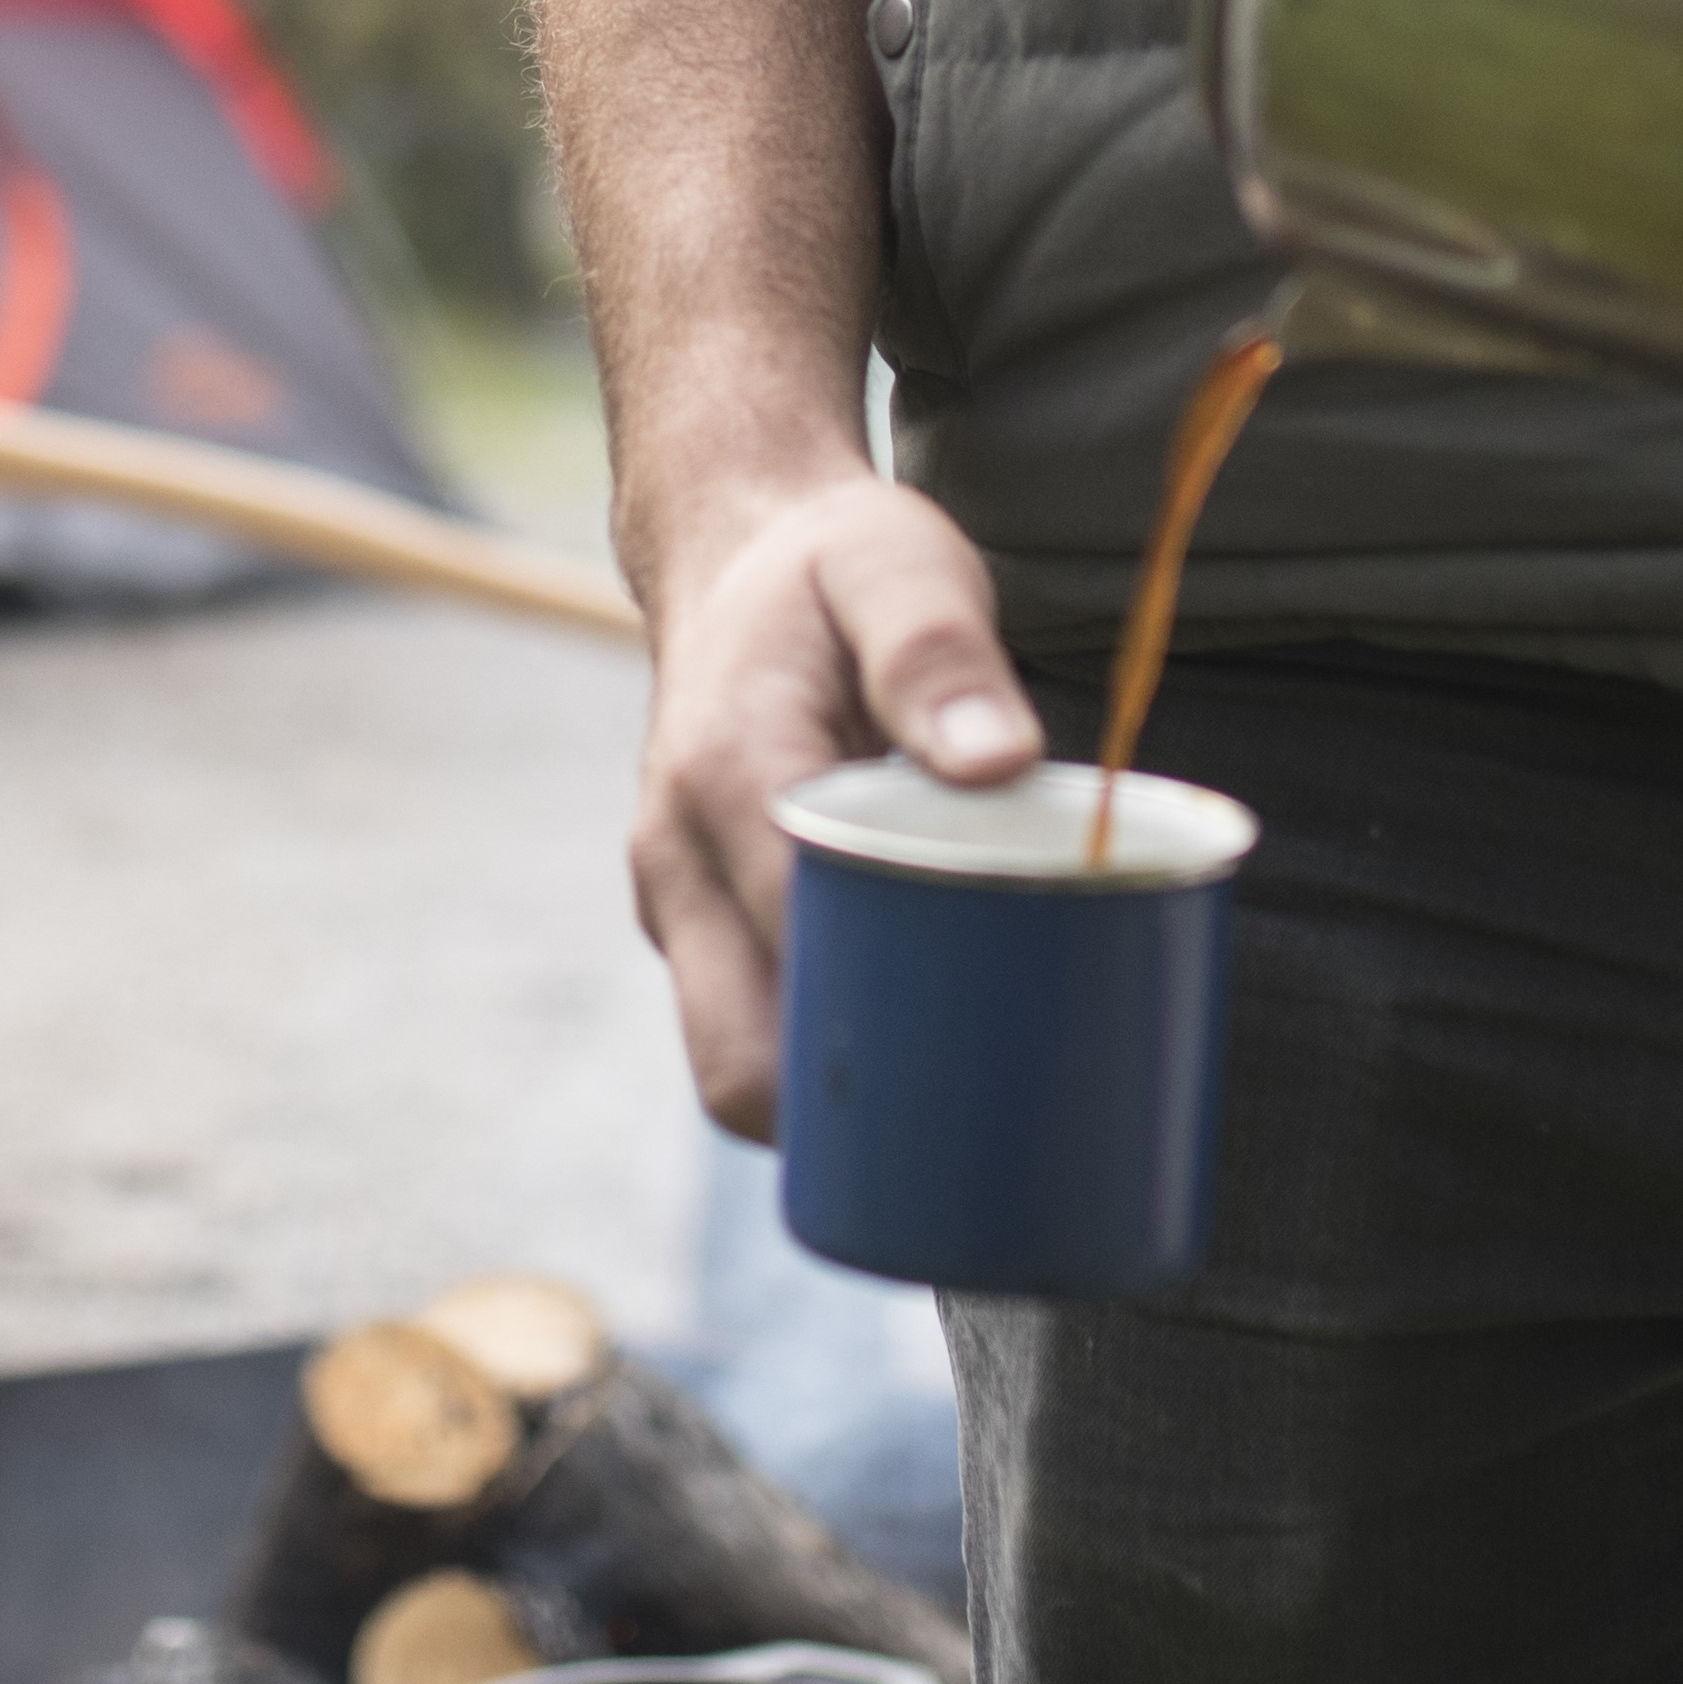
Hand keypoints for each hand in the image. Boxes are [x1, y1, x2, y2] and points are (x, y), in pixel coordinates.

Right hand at [625, 463, 1037, 1139]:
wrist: (737, 552)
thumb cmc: (835, 565)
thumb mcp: (898, 564)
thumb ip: (938, 651)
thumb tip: (998, 763)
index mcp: (726, 775)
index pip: (791, 947)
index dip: (884, 1027)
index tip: (1004, 1062)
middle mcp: (678, 860)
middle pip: (741, 1061)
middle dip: (860, 1122)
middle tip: (1004, 1131)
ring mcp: (683, 905)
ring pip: (739, 1066)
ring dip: (844, 1111)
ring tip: (981, 1127)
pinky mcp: (707, 927)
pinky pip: (754, 1031)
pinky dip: (830, 1073)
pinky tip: (932, 1076)